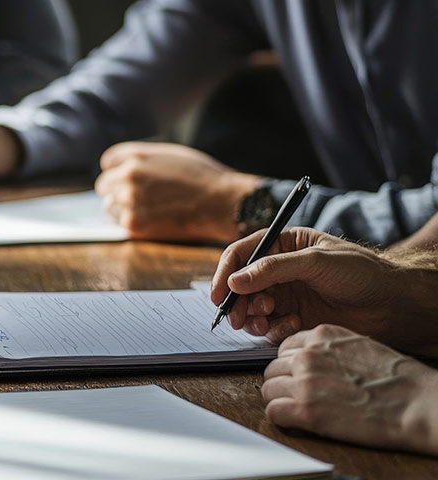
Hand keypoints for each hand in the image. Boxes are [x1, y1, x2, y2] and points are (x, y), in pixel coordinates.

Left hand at [94, 142, 260, 242]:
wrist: (220, 203)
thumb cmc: (200, 177)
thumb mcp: (169, 154)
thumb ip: (142, 159)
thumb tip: (120, 167)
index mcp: (136, 156)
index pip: (108, 162)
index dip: (117, 170)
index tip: (126, 177)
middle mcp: (128, 176)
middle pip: (104, 185)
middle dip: (117, 190)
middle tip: (139, 197)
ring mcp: (129, 201)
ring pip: (109, 205)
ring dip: (121, 208)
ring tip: (148, 208)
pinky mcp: (133, 224)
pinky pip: (119, 222)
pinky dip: (130, 222)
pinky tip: (151, 219)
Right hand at [211, 226, 437, 353]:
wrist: (393, 302)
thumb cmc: (361, 272)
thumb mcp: (315, 262)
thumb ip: (273, 269)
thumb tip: (234, 281)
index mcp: (283, 245)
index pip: (241, 254)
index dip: (224, 273)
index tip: (219, 294)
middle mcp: (279, 269)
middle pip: (241, 285)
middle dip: (238, 302)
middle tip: (240, 317)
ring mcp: (286, 294)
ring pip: (252, 308)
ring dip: (253, 318)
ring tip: (267, 320)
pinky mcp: (294, 317)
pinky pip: (270, 327)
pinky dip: (274, 330)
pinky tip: (293, 326)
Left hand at [262, 325, 437, 455]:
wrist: (419, 405)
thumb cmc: (400, 380)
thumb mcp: (361, 347)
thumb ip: (330, 351)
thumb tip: (311, 360)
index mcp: (323, 336)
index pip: (285, 348)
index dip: (291, 366)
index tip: (299, 377)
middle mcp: (308, 355)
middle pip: (273, 369)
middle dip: (284, 384)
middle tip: (302, 397)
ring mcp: (304, 383)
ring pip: (268, 389)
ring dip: (281, 401)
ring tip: (303, 410)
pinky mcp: (306, 411)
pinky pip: (273, 412)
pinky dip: (283, 419)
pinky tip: (300, 421)